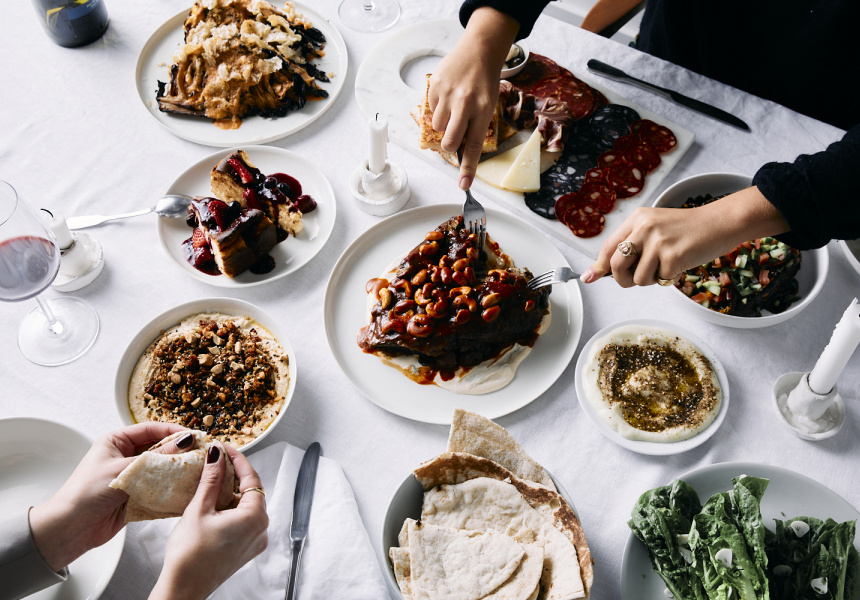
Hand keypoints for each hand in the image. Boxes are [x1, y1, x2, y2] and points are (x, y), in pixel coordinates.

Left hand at [29, 423, 192, 570]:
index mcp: (116, 441)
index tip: (194, 436)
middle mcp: (125, 456)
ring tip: (198, 471)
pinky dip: (171, 489)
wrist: (70, 528)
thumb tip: (185, 441)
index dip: (173, 431)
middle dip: (179, 452)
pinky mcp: (136, 496)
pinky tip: (186, 489)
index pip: (150, 429)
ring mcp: (132, 477)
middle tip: (200, 454)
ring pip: (161, 470)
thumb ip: (158, 457)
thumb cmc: (87, 492)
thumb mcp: (125, 469)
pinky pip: (159, 488)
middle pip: (159, 449)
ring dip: (177, 471)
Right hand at [149, 443, 267, 599]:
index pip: (251, 478)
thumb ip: (211, 479)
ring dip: (233, 490)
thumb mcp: (199, 509)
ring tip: (214, 476)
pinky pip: (244, 520)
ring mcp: (254, 541)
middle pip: (252, 491)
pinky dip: (232, 507)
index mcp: (255, 518)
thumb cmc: (189, 556)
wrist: (182, 590)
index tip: (224, 447)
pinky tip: (215, 500)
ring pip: (248, 505)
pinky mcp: (245, 549)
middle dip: (235, 474)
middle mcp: (261, 530)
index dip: (238, 459)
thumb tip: (216, 455)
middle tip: (218, 459)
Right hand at [428, 7, 518, 189]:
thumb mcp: (488, 105)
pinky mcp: (435, 86)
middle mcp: (465, 103)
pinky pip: (431, 110)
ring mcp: (448, 94)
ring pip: (438, 128)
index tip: (463, 185)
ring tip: (454, 108)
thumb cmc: (485, 81)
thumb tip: (460, 153)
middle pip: (450, 142)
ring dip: (444, 124)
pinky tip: (448, 96)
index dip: (467, 168)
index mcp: (483, 110)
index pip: (473, 146)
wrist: (478, 50)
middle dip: (450, 145)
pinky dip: (438, 108)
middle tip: (454, 135)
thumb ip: (475, 127)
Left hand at [581, 187, 789, 285]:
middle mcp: (644, 228)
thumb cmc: (687, 229)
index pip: (608, 247)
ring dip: (650, 280)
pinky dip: (668, 279)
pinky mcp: (672, 257)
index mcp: (637, 219)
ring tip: (665, 265)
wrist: (720, 223)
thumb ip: (631, 245)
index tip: (589, 278)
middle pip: (616, 265)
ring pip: (637, 279)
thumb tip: (601, 272)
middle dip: (622, 279)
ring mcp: (658, 242)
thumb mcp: (654, 228)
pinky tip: (680, 264)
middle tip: (637, 278)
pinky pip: (659, 281)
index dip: (598, 266)